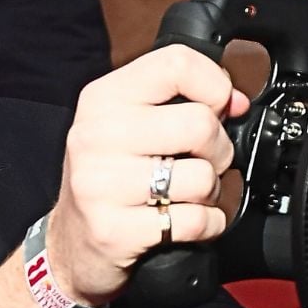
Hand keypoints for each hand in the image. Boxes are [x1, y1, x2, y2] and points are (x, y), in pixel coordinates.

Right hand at [46, 45, 249, 304]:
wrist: (70, 243)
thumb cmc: (109, 177)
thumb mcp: (127, 123)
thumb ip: (177, 102)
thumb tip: (236, 101)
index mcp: (102, 98)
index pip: (175, 64)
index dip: (214, 85)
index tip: (221, 106)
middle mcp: (96, 135)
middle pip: (200, 124)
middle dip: (219, 149)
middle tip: (204, 160)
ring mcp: (101, 184)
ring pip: (203, 177)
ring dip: (210, 192)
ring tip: (186, 194)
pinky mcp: (114, 230)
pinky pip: (195, 221)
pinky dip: (208, 224)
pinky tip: (185, 221)